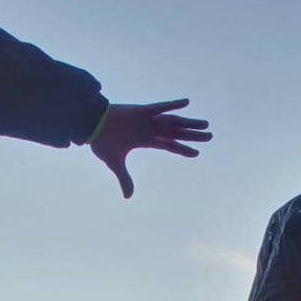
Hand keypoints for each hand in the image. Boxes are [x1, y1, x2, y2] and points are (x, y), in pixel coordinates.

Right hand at [90, 99, 210, 198]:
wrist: (90, 125)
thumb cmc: (101, 141)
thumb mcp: (115, 163)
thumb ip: (124, 179)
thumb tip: (128, 197)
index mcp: (146, 140)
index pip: (169, 145)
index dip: (183, 149)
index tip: (197, 152)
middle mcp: (150, 129)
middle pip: (177, 132)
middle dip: (193, 135)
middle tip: (210, 136)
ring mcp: (147, 119)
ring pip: (174, 121)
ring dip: (190, 122)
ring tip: (206, 124)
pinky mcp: (141, 110)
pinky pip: (160, 107)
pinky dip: (173, 105)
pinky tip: (187, 102)